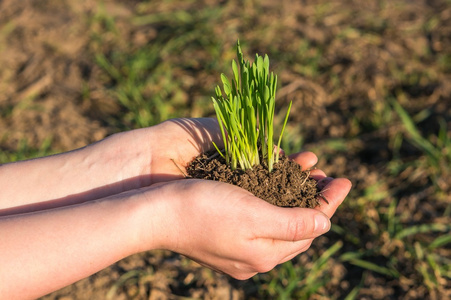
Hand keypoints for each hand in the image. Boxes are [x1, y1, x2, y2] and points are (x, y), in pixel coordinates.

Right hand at [137, 175, 350, 279]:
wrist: (155, 213)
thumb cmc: (203, 209)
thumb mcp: (253, 215)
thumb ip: (292, 223)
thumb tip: (325, 224)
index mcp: (265, 255)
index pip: (309, 229)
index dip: (329, 204)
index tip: (345, 180)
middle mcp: (255, 256)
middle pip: (296, 227)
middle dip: (315, 200)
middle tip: (329, 176)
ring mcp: (239, 247)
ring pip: (279, 221)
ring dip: (295, 197)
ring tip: (309, 173)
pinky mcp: (226, 234)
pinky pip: (261, 218)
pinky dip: (274, 199)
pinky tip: (277, 183)